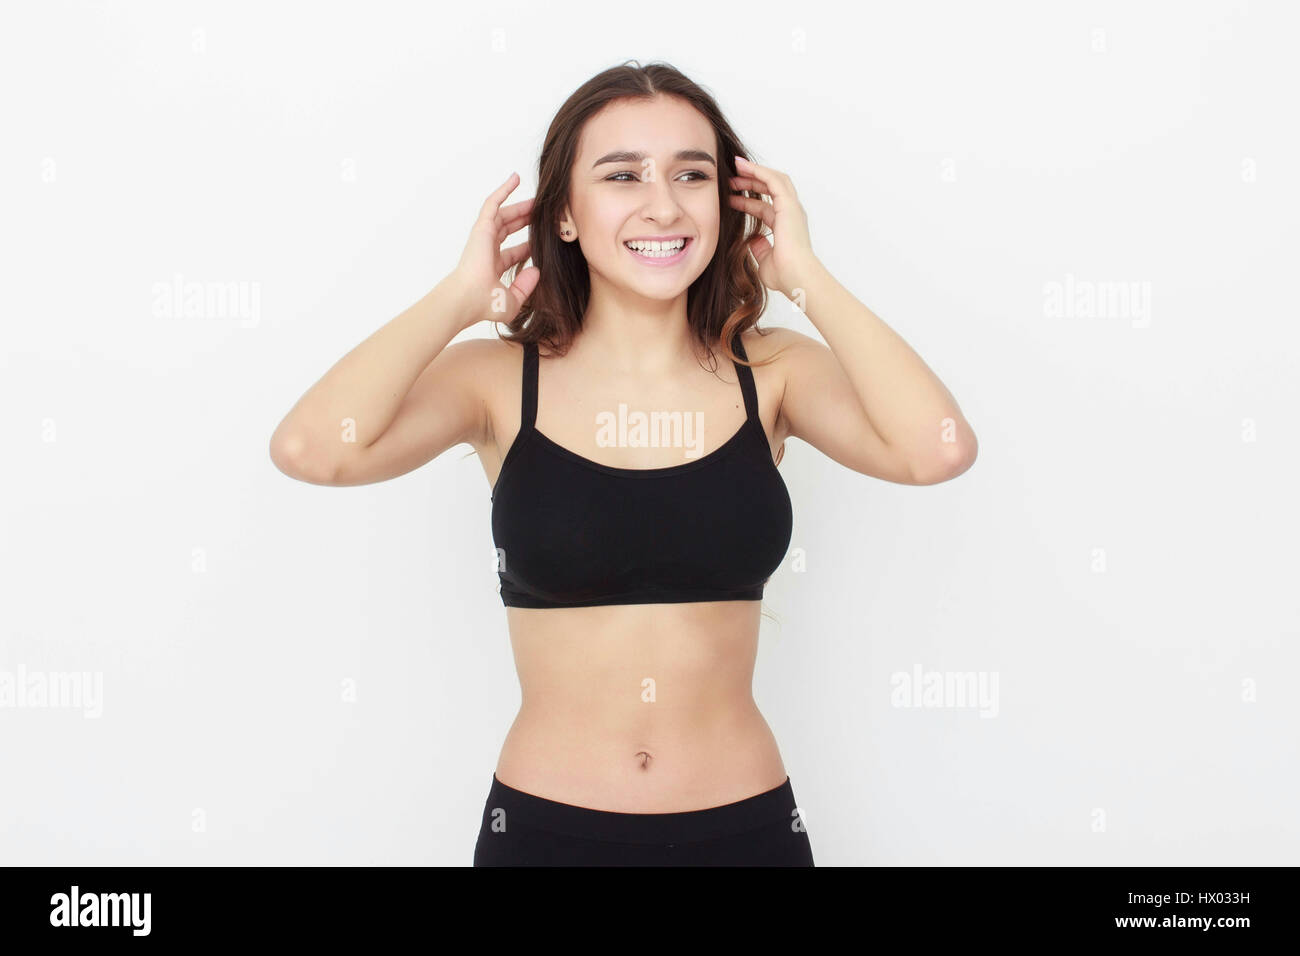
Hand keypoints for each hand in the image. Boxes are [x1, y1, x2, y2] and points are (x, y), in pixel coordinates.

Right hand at [451, 172, 539, 328]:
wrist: (469, 298)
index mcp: (492, 268)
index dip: (527, 246)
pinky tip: (515, 179)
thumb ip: (526, 287)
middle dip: (524, 221)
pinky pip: (492, 203)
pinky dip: (503, 190)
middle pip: (508, 230)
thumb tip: (537, 270)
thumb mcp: (513, 301)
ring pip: (503, 215)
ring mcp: (483, 238)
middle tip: (541, 214)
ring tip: (536, 199)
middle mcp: (487, 251)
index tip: (543, 241)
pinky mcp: (482, 227)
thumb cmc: (485, 304)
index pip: (513, 253)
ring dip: (519, 206)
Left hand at [728, 157, 818, 296]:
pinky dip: (758, 171)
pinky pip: (773, 180)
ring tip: (736, 166)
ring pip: (774, 180)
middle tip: (731, 179)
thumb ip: (760, 249)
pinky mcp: (789, 205)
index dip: (746, 202)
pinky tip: (743, 166)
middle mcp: (791, 215)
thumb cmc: (785, 275)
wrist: (797, 277)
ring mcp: (792, 209)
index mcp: (785, 227)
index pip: (764, 208)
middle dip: (750, 182)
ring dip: (754, 171)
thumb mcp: (765, 260)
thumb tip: (753, 241)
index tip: (730, 198)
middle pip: (770, 189)